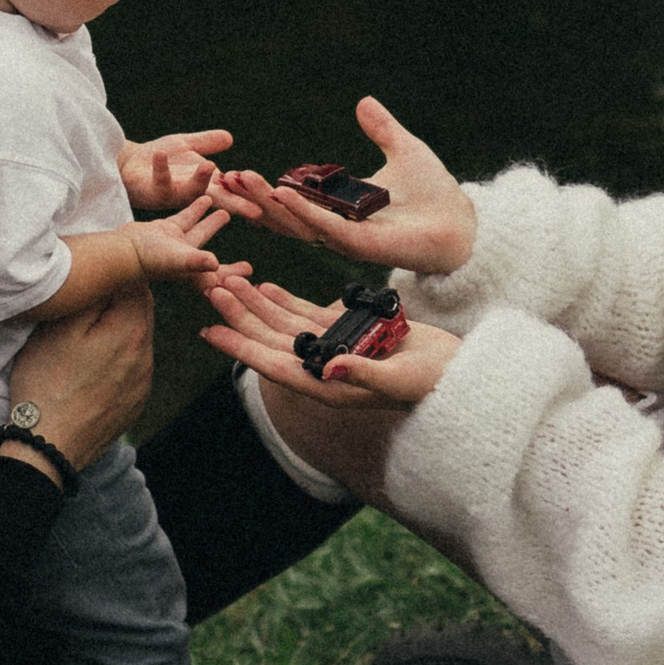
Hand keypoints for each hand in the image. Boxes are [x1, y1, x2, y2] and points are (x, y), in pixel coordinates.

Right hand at [7, 284, 155, 469]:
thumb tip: (111, 273)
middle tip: (85, 301)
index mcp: (131, 330)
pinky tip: (90, 366)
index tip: (93, 274)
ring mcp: (143, 382)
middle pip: (140, 309)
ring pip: (136, 338)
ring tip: (84, 336)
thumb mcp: (58, 328)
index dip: (115, 272)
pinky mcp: (135, 401)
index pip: (138, 282)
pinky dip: (116, 357)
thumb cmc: (47, 383)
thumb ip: (91, 296)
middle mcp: (146, 355)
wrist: (49, 446)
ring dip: (117, 329)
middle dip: (117, 299)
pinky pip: (132, 366)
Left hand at [120, 129, 249, 213]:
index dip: (250, 196)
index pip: (232, 190)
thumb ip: (207, 142)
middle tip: (254, 209)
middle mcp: (191, 192)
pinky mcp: (152, 191)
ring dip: (199, 180)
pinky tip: (161, 153)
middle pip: (218, 199)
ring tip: (208, 166)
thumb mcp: (186, 145)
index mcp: (204, 182)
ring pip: (190, 192)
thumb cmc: (159, 157)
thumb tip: (230, 137)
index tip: (272, 201)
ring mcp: (172, 194)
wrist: (127, 163)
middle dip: (236, 204)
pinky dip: (161, 167)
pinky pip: (158, 180)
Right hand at [126, 189, 233, 278]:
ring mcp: (174, 244)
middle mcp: (185, 259)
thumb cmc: (148, 257)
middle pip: (211, 258)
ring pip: (199, 232)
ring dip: (212, 224)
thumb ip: (196, 262)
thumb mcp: (176, 259)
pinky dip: (195, 209)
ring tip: (226, 213)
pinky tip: (205, 197)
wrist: (120, 248)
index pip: (218, 275)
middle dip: (226, 254)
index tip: (250, 269)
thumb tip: (215, 264)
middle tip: (243, 254)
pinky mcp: (163, 230)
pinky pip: (184, 218)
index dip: (234, 272)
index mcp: (192, 269)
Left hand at [199, 262, 460, 408]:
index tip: (209, 331)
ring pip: (281, 323)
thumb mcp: (398, 379)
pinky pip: (305, 314)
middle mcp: (321, 366)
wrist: (455, 374)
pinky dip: (283, 300)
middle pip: (269, 338)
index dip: (240, 348)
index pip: (274, 364)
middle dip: (238, 315)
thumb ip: (363, 374)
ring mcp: (331, 346)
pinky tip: (263, 286)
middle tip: (208, 289)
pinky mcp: (345, 330)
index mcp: (327, 383)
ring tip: (226, 281)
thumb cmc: (430, 383)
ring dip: (254, 303)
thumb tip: (329, 368)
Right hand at [220, 97, 474, 280]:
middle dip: (249, 200)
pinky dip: (303, 212)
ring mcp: (348, 240)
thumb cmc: (437, 194)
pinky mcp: (364, 246)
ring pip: (296, 223)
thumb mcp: (403, 150)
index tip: (231, 173)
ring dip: (267, 202)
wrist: (465, 223)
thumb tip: (364, 102)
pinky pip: (326, 229)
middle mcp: (337, 230)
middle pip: (282, 217)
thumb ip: (381, 129)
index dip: (258, 190)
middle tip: (219, 181)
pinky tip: (282, 193)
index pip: (289, 202)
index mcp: (339, 211)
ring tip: (242, 181)